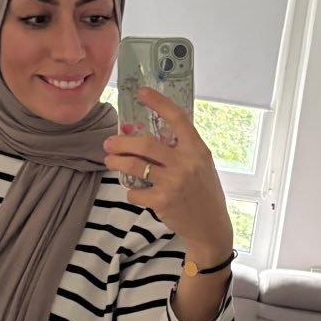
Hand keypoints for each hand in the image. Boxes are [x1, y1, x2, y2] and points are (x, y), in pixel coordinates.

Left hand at [103, 87, 232, 264]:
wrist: (211, 228)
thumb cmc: (205, 194)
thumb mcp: (202, 166)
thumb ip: (183, 150)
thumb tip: (151, 134)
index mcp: (198, 150)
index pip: (177, 118)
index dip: (158, 103)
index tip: (142, 92)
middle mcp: (186, 163)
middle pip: (145, 144)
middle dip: (122, 142)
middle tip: (109, 143)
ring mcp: (173, 183)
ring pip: (134, 166)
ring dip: (117, 162)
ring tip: (110, 161)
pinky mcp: (162, 202)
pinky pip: (135, 192)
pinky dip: (131, 191)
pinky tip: (134, 191)